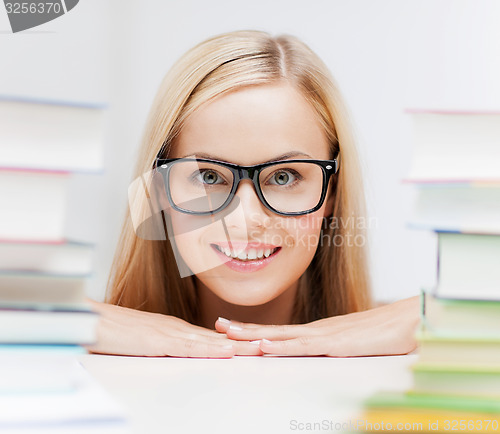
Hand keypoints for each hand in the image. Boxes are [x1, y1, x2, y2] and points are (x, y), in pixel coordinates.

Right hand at [85, 299, 261, 357]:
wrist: (90, 320)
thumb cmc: (112, 331)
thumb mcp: (141, 341)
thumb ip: (159, 346)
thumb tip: (172, 353)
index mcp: (173, 329)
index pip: (210, 337)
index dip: (233, 341)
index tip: (252, 345)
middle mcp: (176, 328)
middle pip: (216, 338)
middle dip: (243, 343)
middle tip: (268, 345)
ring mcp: (169, 333)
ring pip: (210, 341)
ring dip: (236, 346)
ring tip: (259, 349)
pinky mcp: (159, 341)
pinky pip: (190, 347)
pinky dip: (211, 350)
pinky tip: (226, 352)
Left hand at [215, 296, 419, 356]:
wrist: (415, 319)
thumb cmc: (390, 331)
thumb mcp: (360, 344)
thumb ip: (343, 348)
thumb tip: (331, 352)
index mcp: (322, 332)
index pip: (283, 332)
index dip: (257, 330)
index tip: (235, 330)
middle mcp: (319, 330)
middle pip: (275, 331)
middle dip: (245, 329)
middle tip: (218, 325)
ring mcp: (327, 335)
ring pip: (282, 337)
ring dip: (254, 335)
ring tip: (228, 334)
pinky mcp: (338, 344)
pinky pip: (304, 347)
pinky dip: (281, 347)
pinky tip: (264, 347)